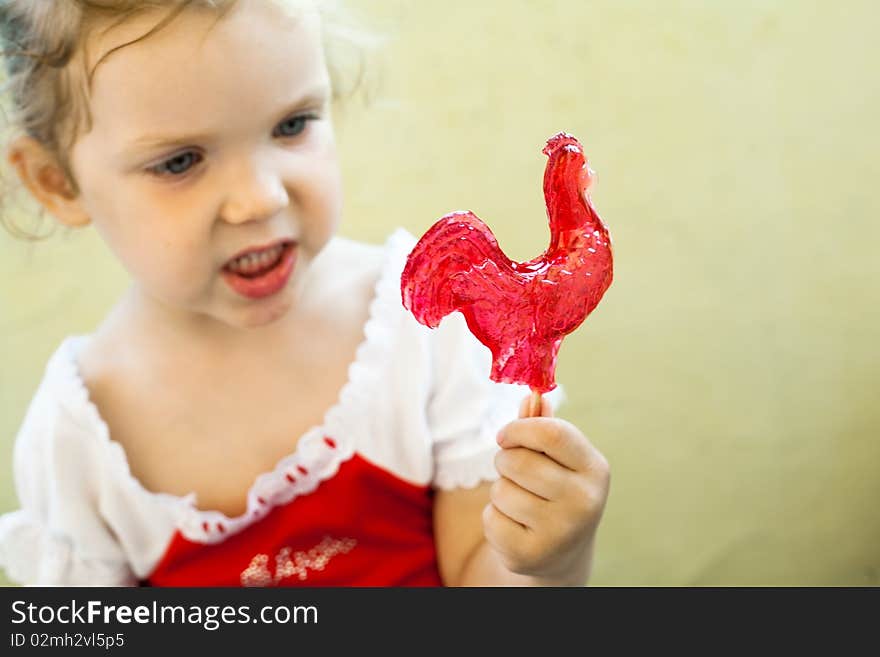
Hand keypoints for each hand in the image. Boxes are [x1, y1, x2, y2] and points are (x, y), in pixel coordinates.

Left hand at [483, 396, 610, 584]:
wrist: (562, 551)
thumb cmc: (556, 489)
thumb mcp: (558, 458)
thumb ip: (542, 426)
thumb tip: (530, 396)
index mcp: (595, 469)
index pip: (552, 433)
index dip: (520, 428)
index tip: (506, 435)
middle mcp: (584, 502)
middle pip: (519, 462)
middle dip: (504, 460)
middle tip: (513, 471)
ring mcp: (560, 532)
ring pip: (501, 491)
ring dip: (500, 491)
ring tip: (519, 501)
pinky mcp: (531, 555)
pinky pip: (491, 518)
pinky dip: (494, 518)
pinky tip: (514, 524)